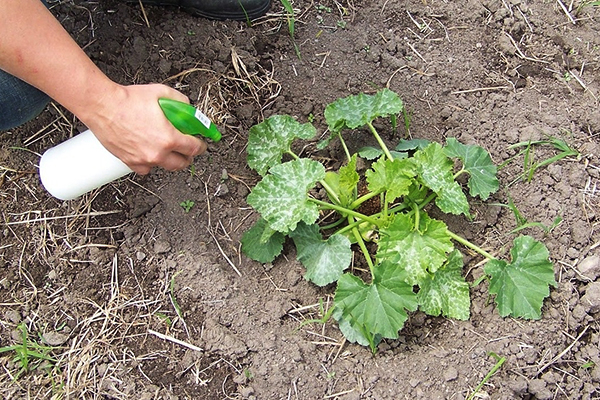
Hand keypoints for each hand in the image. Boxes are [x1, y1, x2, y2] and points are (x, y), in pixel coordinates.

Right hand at [81, 83, 206, 174]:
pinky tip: (150, 154)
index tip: (201, 144)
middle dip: (188, 156)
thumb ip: (179, 101)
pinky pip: (146, 169)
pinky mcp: (130, 162)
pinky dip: (150, 163)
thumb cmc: (128, 100)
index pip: (194, 149)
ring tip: (169, 151)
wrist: (102, 106)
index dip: (201, 146)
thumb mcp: (161, 93)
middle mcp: (158, 153)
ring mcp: (143, 160)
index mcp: (169, 138)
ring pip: (164, 167)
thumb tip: (187, 107)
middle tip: (187, 149)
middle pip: (182, 163)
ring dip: (170, 160)